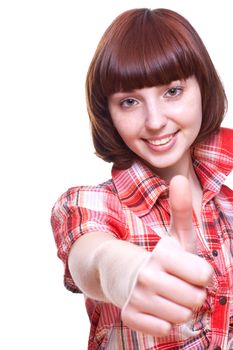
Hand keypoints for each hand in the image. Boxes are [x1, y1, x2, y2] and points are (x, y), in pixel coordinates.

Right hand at [121, 175, 212, 336]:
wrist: (119, 270)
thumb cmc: (157, 255)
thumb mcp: (172, 234)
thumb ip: (181, 209)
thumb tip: (181, 178)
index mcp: (161, 254)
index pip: (204, 275)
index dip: (201, 273)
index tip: (189, 268)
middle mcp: (147, 276)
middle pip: (195, 299)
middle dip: (192, 292)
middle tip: (178, 283)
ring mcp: (136, 298)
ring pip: (181, 316)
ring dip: (179, 307)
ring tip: (168, 294)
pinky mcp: (130, 316)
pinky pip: (164, 329)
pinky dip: (164, 321)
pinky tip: (156, 307)